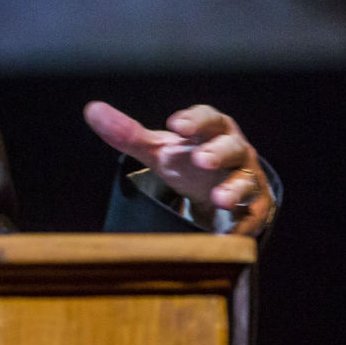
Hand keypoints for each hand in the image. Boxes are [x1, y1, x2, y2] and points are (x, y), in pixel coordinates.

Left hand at [83, 101, 273, 235]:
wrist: (219, 189)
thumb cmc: (187, 161)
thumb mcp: (159, 148)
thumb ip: (128, 132)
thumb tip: (92, 110)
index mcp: (210, 129)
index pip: (207, 118)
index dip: (194, 120)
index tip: (175, 125)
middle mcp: (234, 150)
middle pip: (231, 146)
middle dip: (217, 152)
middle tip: (200, 160)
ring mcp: (246, 178)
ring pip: (246, 180)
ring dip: (234, 189)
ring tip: (219, 199)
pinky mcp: (253, 207)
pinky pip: (253, 215)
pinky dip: (243, 224)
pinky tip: (230, 234)